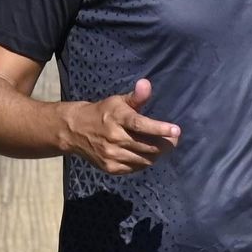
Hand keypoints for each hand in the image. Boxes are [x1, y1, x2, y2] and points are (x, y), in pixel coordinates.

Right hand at [62, 78, 180, 174]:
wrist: (75, 130)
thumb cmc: (103, 113)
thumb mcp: (118, 101)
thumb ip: (136, 96)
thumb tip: (146, 84)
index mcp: (117, 118)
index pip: (141, 125)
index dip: (160, 129)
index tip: (176, 130)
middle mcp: (114, 138)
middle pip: (147, 145)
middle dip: (166, 143)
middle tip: (174, 138)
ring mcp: (112, 155)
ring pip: (144, 159)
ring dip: (157, 154)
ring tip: (162, 146)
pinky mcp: (111, 168)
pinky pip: (136, 168)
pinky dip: (144, 162)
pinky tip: (146, 154)